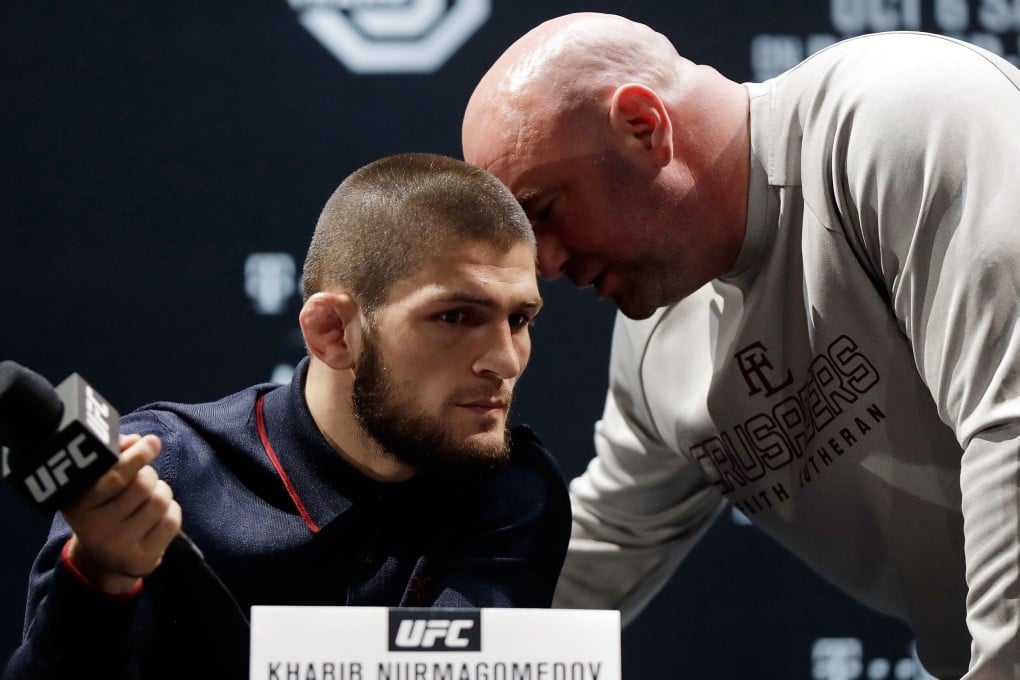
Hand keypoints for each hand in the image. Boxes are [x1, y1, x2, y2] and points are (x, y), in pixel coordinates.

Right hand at [62, 433, 181, 594]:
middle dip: (150, 475)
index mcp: (78, 504)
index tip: (152, 442)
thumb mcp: (99, 481)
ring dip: (162, 492)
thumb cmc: (106, 505)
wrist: (105, 557)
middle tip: (144, 479)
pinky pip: (172, 521)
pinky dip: (171, 511)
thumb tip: (136, 441)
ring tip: (149, 498)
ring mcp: (118, 548)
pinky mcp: (141, 560)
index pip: (115, 477)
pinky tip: (157, 517)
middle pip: (143, 486)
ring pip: (160, 501)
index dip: (137, 456)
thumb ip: (115, 455)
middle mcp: (94, 529)